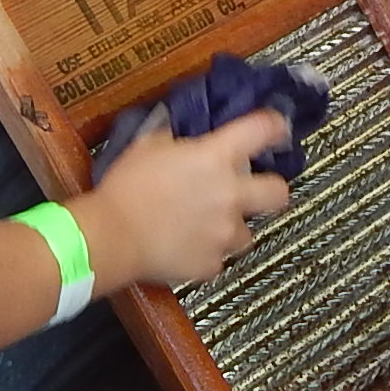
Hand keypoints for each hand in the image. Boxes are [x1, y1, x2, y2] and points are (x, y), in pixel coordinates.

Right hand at [75, 110, 291, 285]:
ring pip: (247, 233)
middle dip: (271, 190)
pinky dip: (205, 254)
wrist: (111, 235)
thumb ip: (174, 139)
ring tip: (206, 226)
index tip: (276, 130)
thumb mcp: (147, 146)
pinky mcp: (210, 263)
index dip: (275, 126)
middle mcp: (230, 195)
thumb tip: (180, 137)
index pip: (263, 130)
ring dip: (232, 228)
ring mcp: (223, 233)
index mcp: (216, 158)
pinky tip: (185, 247)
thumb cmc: (124, 188)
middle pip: (278, 193)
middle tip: (254, 190)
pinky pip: (217, 259)